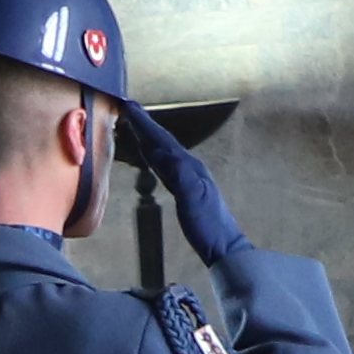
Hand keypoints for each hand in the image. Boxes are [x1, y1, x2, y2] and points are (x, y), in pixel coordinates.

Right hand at [114, 100, 251, 261]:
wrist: (224, 247)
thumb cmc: (208, 225)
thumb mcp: (192, 199)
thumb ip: (178, 174)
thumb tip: (158, 151)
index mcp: (190, 167)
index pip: (164, 141)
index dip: (146, 125)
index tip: (130, 107)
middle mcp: (190, 168)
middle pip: (165, 142)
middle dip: (147, 125)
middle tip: (129, 108)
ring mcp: (190, 178)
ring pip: (165, 151)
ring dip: (150, 137)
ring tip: (136, 125)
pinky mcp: (187, 190)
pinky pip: (166, 165)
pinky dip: (155, 155)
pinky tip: (152, 157)